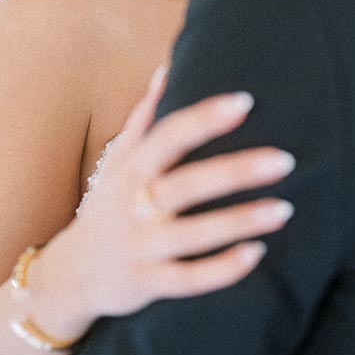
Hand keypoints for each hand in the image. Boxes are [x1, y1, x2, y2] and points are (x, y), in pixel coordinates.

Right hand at [50, 67, 295, 318]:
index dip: (204, 119)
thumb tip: (166, 70)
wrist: (70, 275)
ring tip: (284, 209)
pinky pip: (187, 280)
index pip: (168, 137)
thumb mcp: (116, 162)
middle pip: (185, 185)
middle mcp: (132, 207)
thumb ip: (144, 119)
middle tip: (285, 160)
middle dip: (235, 171)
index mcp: (130, 171)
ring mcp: (139, 247)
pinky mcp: (146, 284)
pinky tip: (257, 253)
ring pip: (191, 235)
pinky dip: (221, 270)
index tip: (245, 102)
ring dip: (238, 221)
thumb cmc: (107, 209)